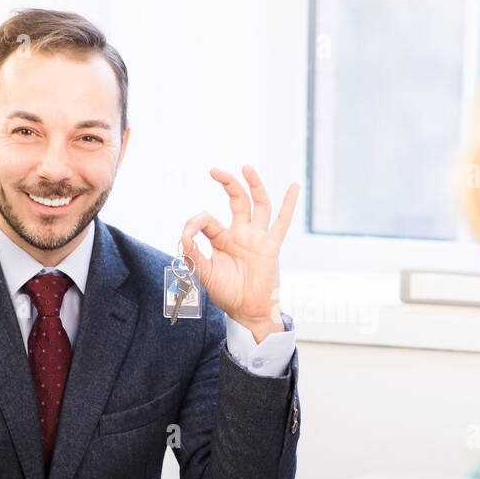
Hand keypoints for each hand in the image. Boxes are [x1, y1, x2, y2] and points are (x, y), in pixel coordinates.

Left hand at [181, 165, 298, 342]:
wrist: (246, 311)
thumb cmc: (226, 293)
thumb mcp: (204, 273)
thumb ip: (193, 254)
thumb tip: (185, 235)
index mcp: (222, 239)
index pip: (207, 220)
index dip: (194, 223)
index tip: (187, 233)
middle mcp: (240, 233)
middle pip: (237, 200)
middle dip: (227, 183)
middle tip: (214, 171)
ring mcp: (257, 238)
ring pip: (259, 204)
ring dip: (254, 185)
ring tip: (246, 167)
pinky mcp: (271, 246)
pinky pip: (282, 222)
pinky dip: (289, 204)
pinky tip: (294, 187)